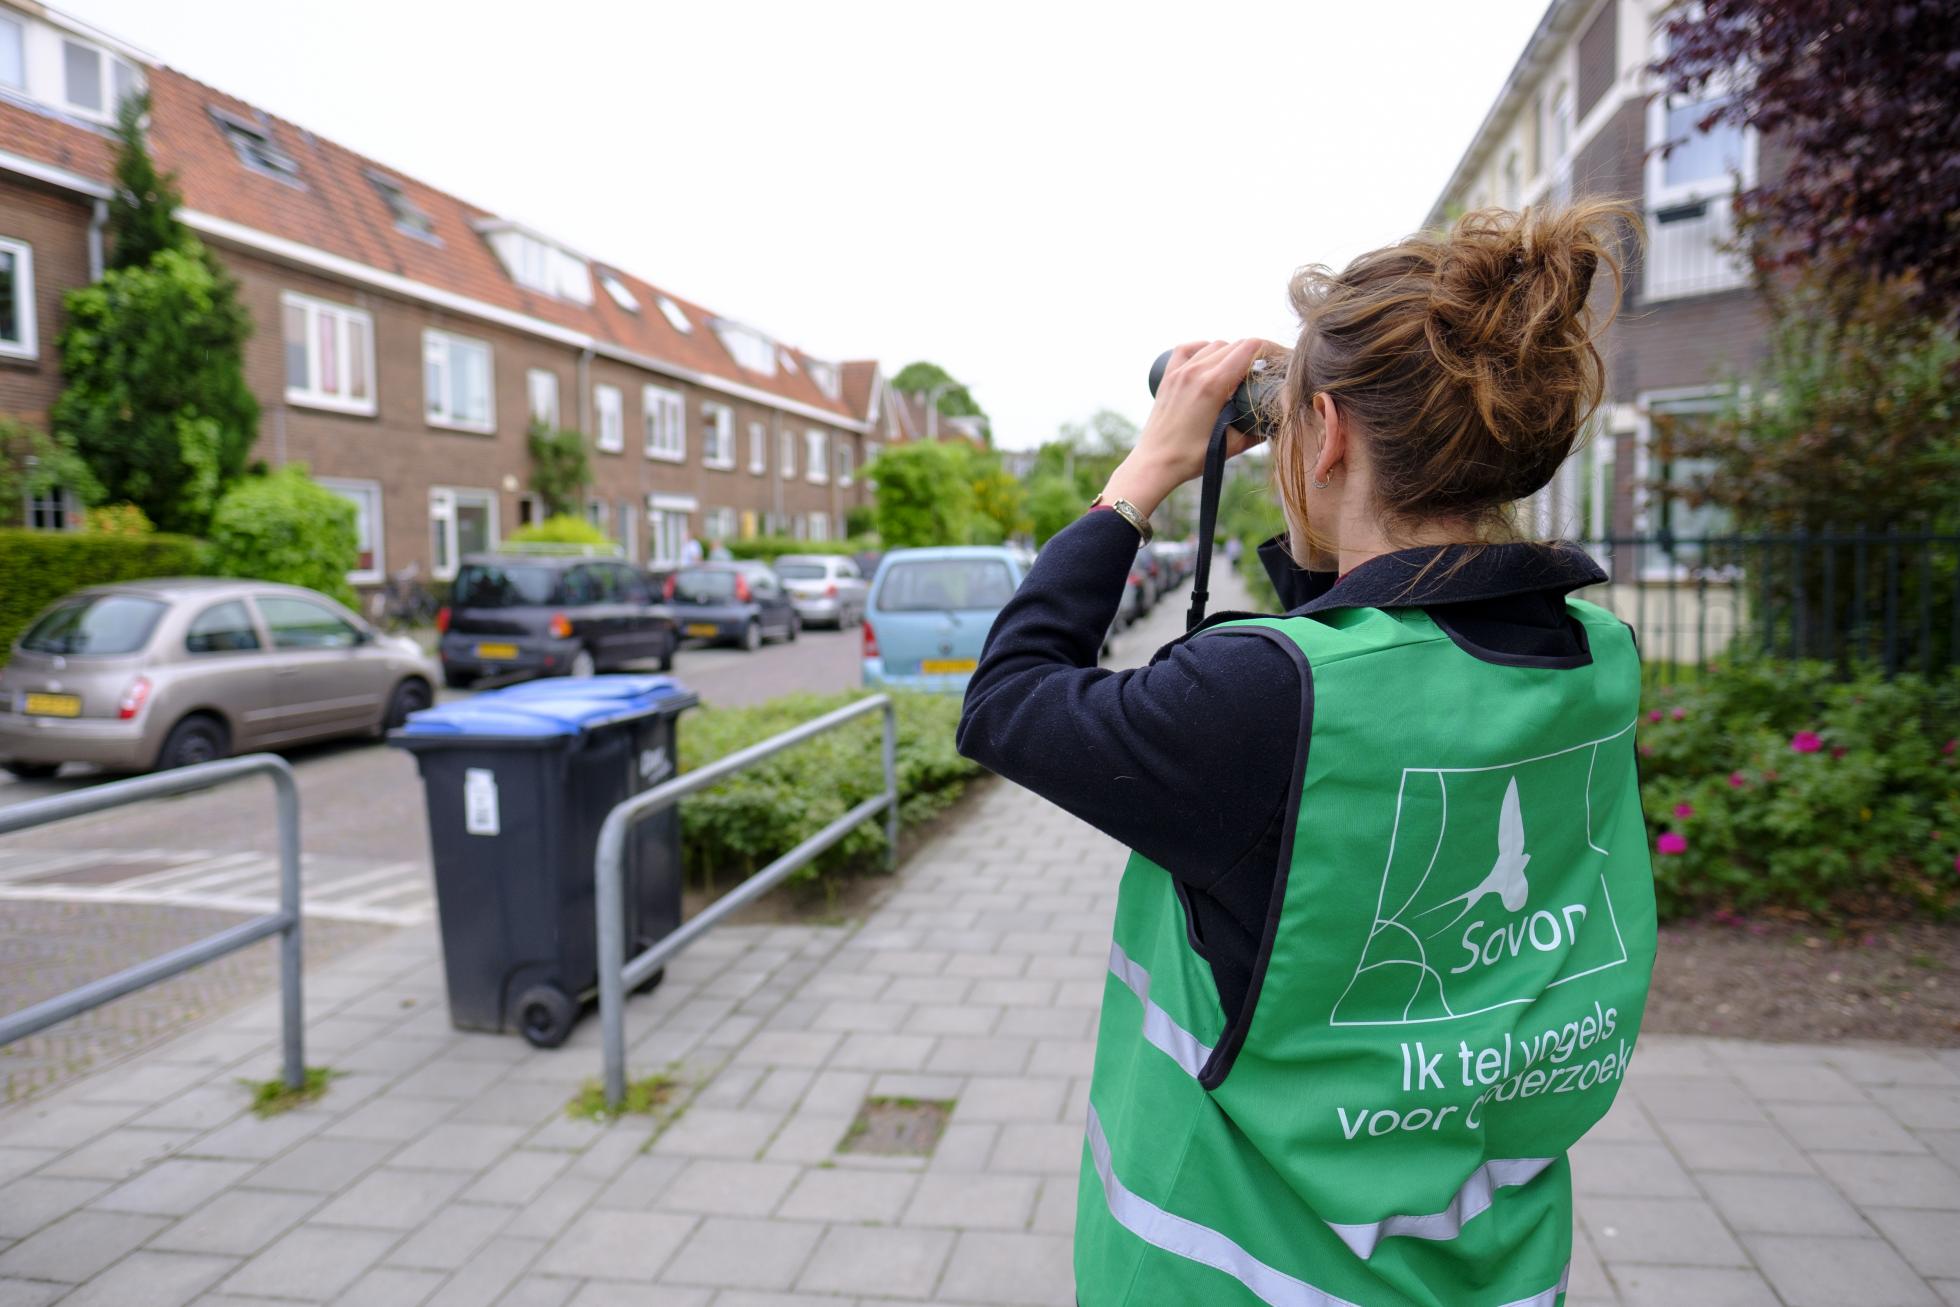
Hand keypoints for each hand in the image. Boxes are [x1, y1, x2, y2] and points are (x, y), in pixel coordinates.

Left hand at [1099, 338, 1272, 517]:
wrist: (1155, 463)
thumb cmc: (1192, 458)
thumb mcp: (1233, 446)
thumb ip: (1258, 431)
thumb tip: (1276, 421)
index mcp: (1213, 384)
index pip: (1249, 348)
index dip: (1270, 349)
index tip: (1278, 359)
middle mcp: (1196, 371)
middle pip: (1234, 345)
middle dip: (1253, 353)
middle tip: (1262, 370)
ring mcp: (1180, 372)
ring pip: (1213, 345)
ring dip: (1230, 353)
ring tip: (1237, 371)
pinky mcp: (1169, 377)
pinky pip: (1187, 349)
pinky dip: (1202, 348)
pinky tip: (1210, 359)